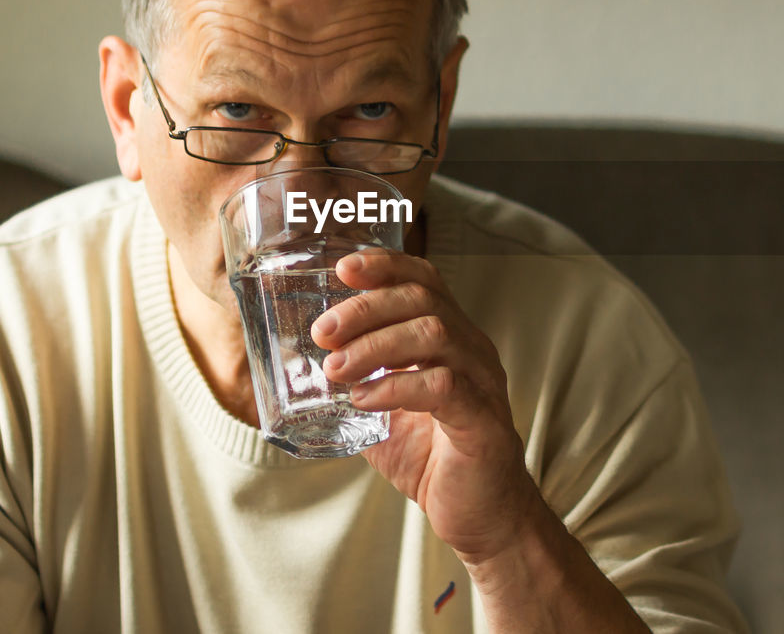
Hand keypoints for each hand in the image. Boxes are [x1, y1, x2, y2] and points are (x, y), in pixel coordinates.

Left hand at [311, 249, 541, 562]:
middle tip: (323, 332)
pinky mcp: (484, 419)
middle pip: (423, 299)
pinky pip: (444, 385)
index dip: (386, 266)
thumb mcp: (384, 413)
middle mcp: (472, 350)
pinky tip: (366, 400)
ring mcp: (483, 381)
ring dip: (375, 346)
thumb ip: (354, 386)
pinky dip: (397, 387)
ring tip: (336, 369)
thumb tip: (299, 369)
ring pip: (434, 333)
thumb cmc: (434, 460)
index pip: (424, 280)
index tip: (343, 269)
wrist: (482, 518)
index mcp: (452, 338)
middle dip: (366, 308)